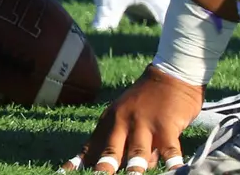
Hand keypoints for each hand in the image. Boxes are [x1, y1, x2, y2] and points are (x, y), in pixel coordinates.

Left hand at [62, 65, 200, 171]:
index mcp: (110, 121)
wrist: (170, 75)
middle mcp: (122, 122)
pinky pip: (169, 149)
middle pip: (110, 149)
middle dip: (103, 167)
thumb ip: (123, 142)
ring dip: (134, 168)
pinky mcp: (166, 125)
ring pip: (137, 151)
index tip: (65, 172)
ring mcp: (143, 123)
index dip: (79, 162)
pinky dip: (171, 163)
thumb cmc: (147, 101)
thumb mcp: (126, 117)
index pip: (92, 146)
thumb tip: (123, 168)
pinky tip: (174, 171)